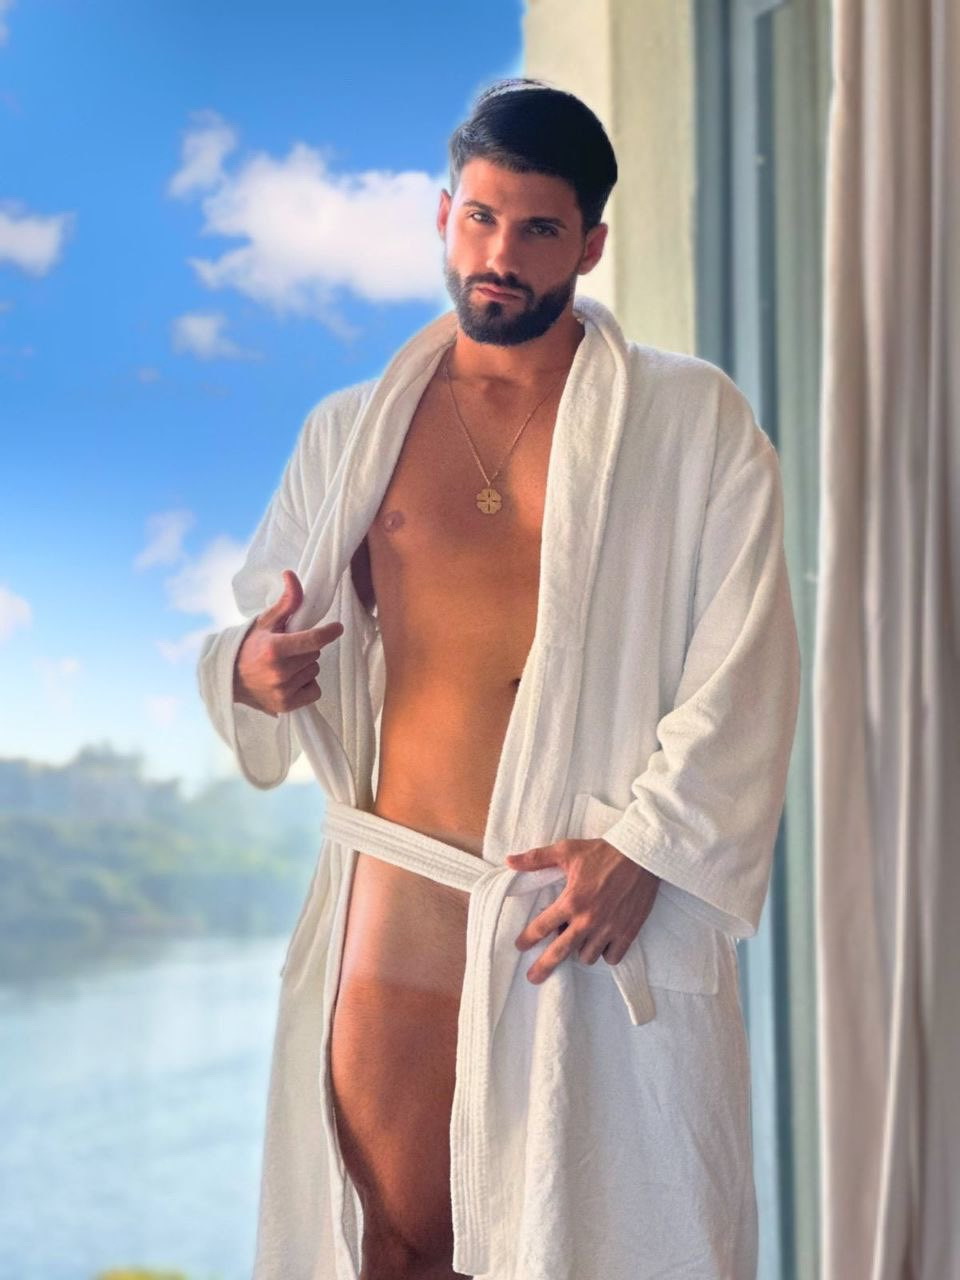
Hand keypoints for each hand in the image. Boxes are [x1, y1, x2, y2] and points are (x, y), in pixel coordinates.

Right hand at [233, 569, 343, 716]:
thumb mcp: (266, 622)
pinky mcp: (286, 706)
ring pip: (314, 672)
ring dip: (305, 667)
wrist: (230, 680)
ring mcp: (282, 691)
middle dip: (306, 650)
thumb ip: (286, 602)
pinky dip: (307, 685)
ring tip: (285, 666)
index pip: (312, 640)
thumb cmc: (250, 647)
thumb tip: (291, 575)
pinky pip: (314, 691)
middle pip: (315, 655)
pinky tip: (290, 681)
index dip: (328, 632)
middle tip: (288, 650)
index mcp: (274, 649)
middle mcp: (279, 672)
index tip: (337, 628)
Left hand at [506, 838, 660, 983]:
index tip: (520, 945)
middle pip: (560, 952)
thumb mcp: (566, 850)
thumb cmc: (602, 852)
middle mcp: (588, 920)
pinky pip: (611, 957)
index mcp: (571, 901)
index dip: (528, 938)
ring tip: (578, 941)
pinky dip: (605, 954)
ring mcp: (609, 929)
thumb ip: (536, 858)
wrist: (641, 856)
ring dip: (579, 951)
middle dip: (544, 967)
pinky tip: (601, 945)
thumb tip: (509, 861)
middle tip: (533, 978)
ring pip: (587, 956)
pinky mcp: (628, 933)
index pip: (542, 927)